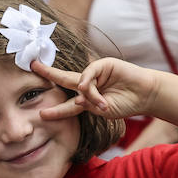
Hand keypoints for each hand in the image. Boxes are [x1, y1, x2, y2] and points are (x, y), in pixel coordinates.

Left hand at [33, 57, 161, 122]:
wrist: (144, 95)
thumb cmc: (125, 104)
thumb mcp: (104, 110)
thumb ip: (89, 105)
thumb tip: (77, 98)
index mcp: (86, 98)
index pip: (66, 104)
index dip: (55, 109)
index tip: (41, 113)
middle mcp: (88, 84)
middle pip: (63, 79)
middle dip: (48, 73)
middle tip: (33, 66)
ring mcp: (95, 73)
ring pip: (79, 82)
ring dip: (89, 95)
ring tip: (103, 103)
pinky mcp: (103, 64)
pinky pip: (89, 73)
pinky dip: (88, 83)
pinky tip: (88, 88)